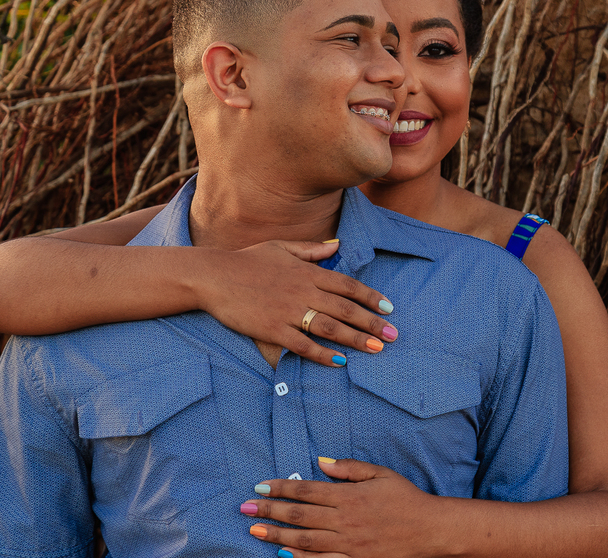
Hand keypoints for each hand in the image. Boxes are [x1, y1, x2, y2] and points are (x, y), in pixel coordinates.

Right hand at [185, 240, 397, 366]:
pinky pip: (303, 345)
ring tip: (377, 348)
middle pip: (345, 309)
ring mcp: (288, 312)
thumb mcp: (281, 247)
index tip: (388, 307)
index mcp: (307, 271)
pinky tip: (340, 362)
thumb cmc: (247, 260)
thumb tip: (336, 246)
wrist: (213, 276)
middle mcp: (303, 291)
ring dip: (357, 339)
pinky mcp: (272, 330)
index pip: (347, 285)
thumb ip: (311, 250)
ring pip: (330, 328)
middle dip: (373, 322)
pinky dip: (323, 354)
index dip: (370, 297)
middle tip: (394, 334)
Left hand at [243, 458, 443, 557]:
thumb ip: (349, 468)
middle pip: (299, 515)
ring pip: (305, 540)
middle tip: (245, 509)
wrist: (429, 529)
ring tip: (255, 532)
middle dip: (269, 511)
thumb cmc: (405, 498)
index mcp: (349, 496)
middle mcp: (344, 520)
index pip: (306, 490)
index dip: (281, 488)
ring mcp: (348, 544)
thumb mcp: (380, 474)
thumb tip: (322, 461)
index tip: (260, 486)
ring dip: (277, 536)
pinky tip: (284, 556)